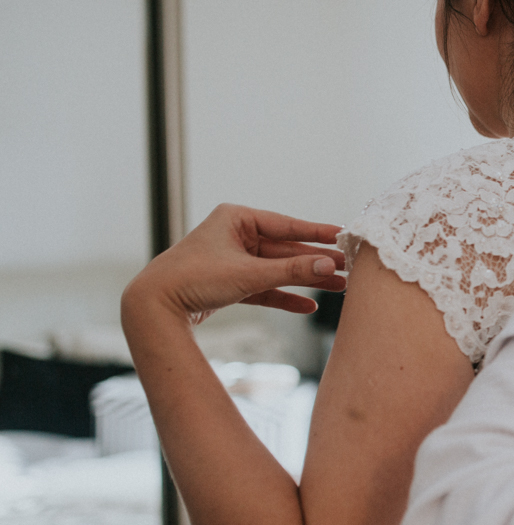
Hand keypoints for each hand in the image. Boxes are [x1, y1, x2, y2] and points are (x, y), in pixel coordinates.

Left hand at [123, 204, 346, 324]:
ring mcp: (232, 260)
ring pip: (278, 270)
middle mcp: (235, 235)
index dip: (317, 233)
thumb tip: (328, 266)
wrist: (154, 305)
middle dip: (315, 262)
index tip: (343, 236)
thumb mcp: (249, 274)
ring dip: (305, 280)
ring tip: (337, 288)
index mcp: (236, 218)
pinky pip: (264, 288)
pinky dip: (284, 297)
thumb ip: (291, 272)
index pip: (287, 225)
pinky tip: (307, 306)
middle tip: (347, 269)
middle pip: (285, 250)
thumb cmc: (194, 278)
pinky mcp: (228, 283)